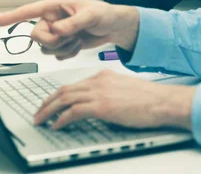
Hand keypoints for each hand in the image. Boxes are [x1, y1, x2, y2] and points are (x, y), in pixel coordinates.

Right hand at [0, 0, 138, 58]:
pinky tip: (79, 44)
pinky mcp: (61, 44)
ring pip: (46, 48)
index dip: (11, 17)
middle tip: (70, 37)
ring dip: (64, 47)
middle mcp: (51, 19)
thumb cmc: (103, 14)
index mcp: (54, 6)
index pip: (29, 11)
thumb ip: (73, 23)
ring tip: (79, 38)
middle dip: (52, 41)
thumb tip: (56, 31)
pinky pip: (56, 55)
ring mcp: (55, 32)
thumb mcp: (90, 16)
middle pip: (36, 36)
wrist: (112, 26)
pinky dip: (69, 53)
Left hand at [34, 70, 195, 129]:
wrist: (162, 101)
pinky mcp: (102, 106)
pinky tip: (57, 125)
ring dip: (49, 111)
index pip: (74, 84)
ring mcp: (99, 92)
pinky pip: (74, 111)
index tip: (50, 103)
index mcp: (104, 75)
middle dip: (47, 102)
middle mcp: (98, 81)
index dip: (57, 94)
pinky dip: (62, 119)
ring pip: (65, 99)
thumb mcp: (124, 89)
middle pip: (64, 90)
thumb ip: (108, 92)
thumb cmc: (149, 98)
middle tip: (38, 113)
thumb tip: (98, 105)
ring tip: (41, 120)